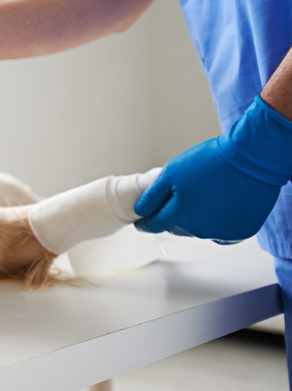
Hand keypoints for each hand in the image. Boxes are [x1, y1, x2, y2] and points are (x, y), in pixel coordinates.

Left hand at [133, 138, 280, 239]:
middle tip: (175, 202)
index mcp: (179, 216)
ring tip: (202, 198)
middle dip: (172, 218)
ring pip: (200, 230)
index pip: (155, 224)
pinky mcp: (242, 231)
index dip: (146, 223)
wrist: (252, 159)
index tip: (140, 223)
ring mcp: (222, 232)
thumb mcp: (171, 174)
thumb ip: (152, 197)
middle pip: (178, 227)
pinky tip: (220, 206)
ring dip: (196, 219)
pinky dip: (218, 222)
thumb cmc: (209, 162)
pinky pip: (223, 231)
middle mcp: (199, 230)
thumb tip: (139, 212)